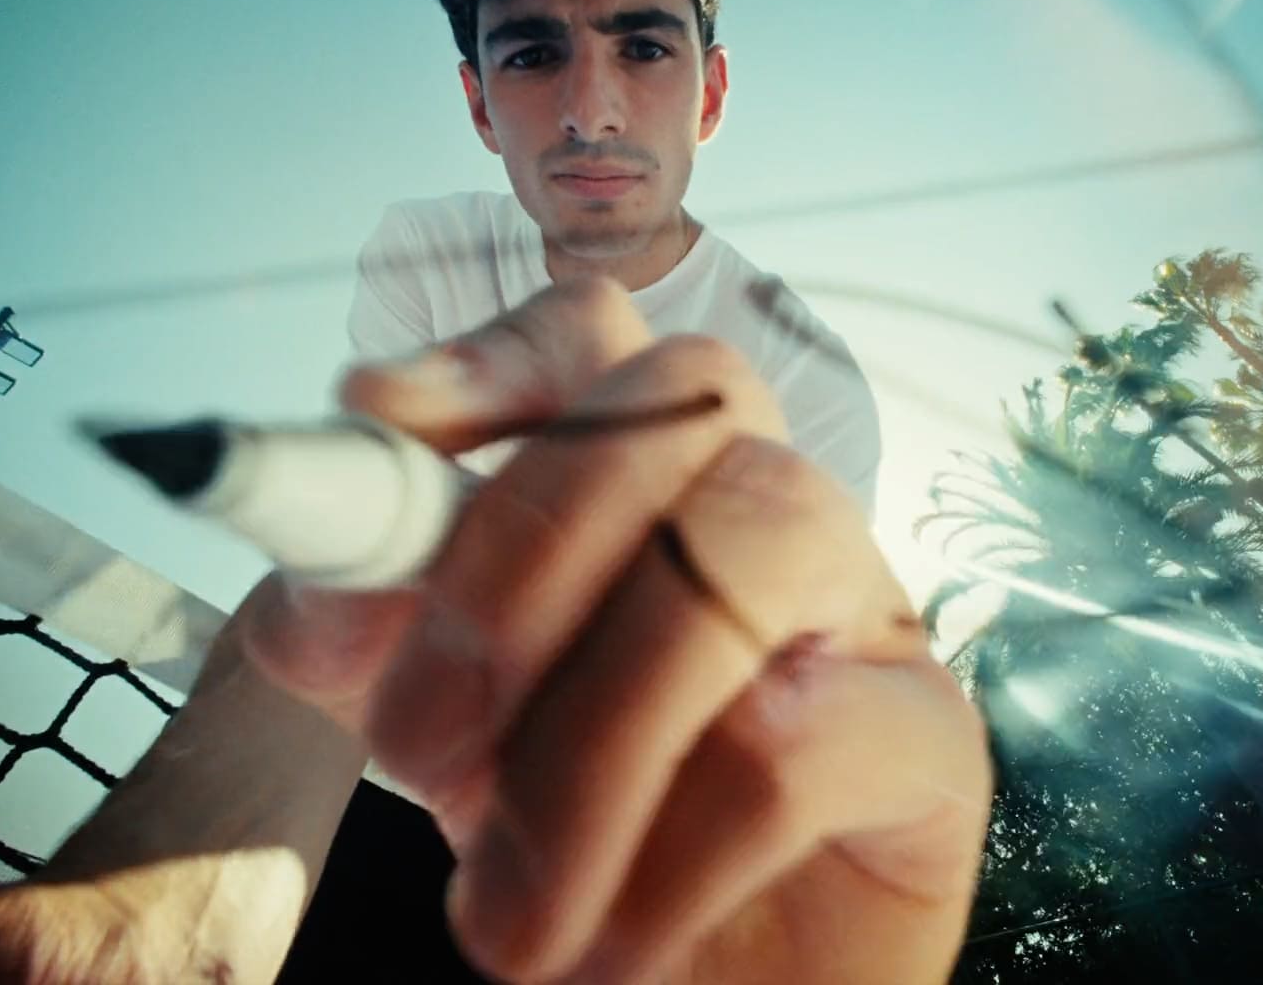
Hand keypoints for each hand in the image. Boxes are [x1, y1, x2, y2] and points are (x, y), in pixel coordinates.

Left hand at [246, 277, 993, 982]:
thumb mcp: (435, 726)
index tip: (377, 424)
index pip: (594, 338)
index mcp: (644, 483)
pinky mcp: (933, 739)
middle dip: (519, 559)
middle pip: (684, 401)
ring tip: (509, 914)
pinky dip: (673, 858)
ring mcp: (863, 608)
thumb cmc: (569, 849)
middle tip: (413, 745)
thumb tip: (329, 574)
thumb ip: (369, 632)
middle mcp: (763, 508)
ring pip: (756, 536)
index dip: (490, 356)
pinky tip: (617, 947)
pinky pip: (806, 740)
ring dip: (592, 737)